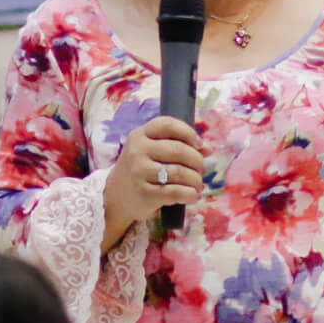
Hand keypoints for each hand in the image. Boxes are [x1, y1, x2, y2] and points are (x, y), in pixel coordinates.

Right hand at [103, 116, 207, 245]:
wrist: (115, 197)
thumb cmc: (140, 170)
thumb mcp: (152, 151)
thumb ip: (178, 145)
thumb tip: (208, 148)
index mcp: (140, 135)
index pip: (168, 125)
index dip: (188, 132)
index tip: (199, 144)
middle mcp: (137, 151)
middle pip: (179, 150)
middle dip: (197, 160)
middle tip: (200, 169)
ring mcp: (139, 173)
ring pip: (180, 172)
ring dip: (196, 180)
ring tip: (198, 185)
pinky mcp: (144, 194)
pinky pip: (176, 192)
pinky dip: (190, 194)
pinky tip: (192, 196)